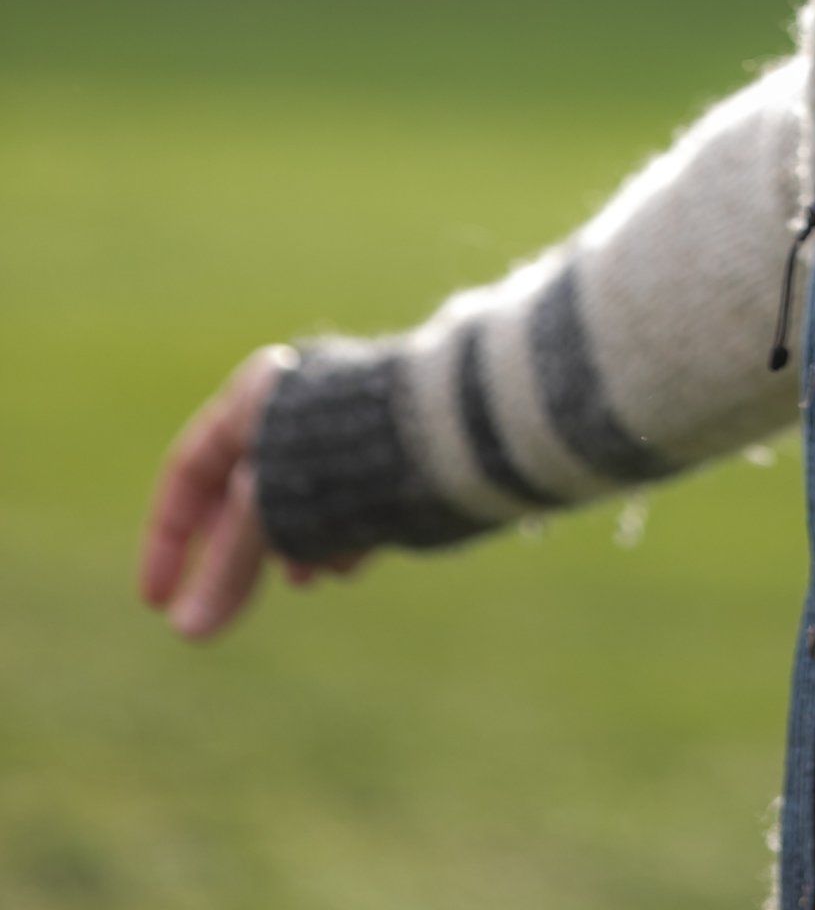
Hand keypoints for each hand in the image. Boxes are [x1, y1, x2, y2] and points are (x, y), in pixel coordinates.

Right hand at [138, 343, 366, 637]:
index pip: (189, 468)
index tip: (158, 603)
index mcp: (255, 394)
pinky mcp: (386, 452)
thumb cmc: (344, 458)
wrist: (446, 434)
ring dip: (290, 551)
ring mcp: (343, 427)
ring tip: (306, 580)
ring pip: (295, 502)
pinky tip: (348, 566)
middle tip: (222, 612)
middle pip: (241, 490)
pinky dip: (334, 539)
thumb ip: (224, 569)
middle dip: (234, 555)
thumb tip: (188, 631)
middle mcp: (297, 404)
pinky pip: (342, 504)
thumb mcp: (266, 514)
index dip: (168, 537)